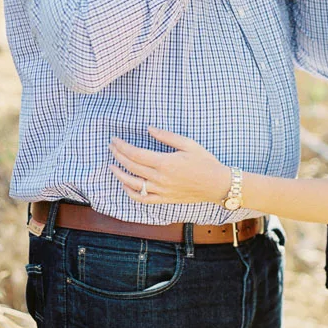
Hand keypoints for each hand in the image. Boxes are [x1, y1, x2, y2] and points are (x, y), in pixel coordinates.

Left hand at [109, 127, 231, 204]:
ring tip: (111, 166)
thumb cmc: (205, 161)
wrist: (216, 184)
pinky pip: (143, 199)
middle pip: (131, 166)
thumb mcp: (188, 144)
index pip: (135, 154)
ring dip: (119, 175)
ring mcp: (161, 191)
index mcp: (165, 162)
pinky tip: (125, 185)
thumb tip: (149, 129)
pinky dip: (131, 193)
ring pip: (133, 184)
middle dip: (118, 155)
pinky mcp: (164, 199)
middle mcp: (160, 178)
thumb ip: (167, 136)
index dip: (122, 146)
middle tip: (111, 147)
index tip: (115, 140)